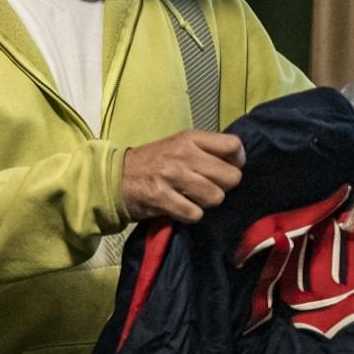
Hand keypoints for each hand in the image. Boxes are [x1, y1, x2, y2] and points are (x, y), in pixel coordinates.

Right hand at [120, 130, 245, 223]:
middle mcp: (183, 154)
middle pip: (231, 177)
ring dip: (206, 202)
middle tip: (208, 187)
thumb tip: (238, 163)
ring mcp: (171, 176)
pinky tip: (180, 208)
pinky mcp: (161, 198)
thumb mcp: (179, 145)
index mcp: (190, 138)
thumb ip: (207, 150)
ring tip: (192, 198)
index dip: (237, 161)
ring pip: (215, 197)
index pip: (233, 145)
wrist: (115, 177)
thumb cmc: (153, 162)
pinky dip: (190, 215)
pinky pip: (194, 213)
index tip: (227, 168)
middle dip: (223, 187)